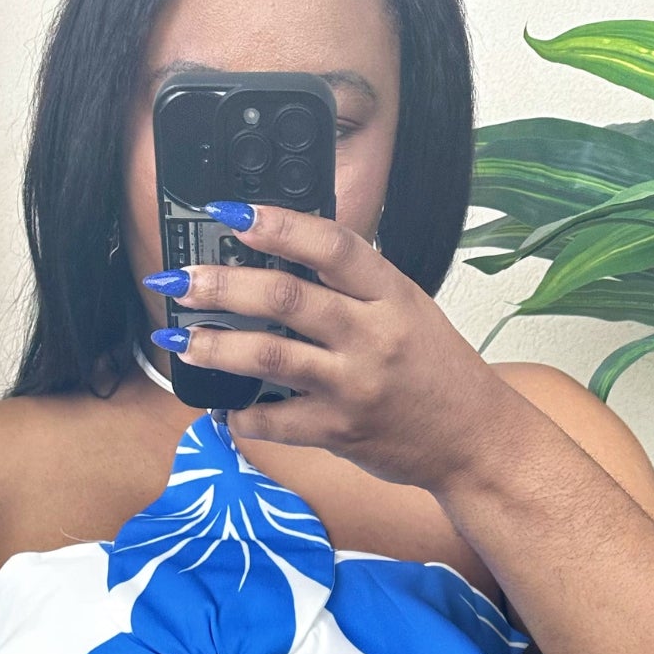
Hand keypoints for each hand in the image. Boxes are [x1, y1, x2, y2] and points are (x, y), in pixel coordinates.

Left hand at [143, 199, 509, 492]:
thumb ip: (355, 287)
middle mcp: (372, 336)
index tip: (232, 213)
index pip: (330, 245)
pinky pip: (277, 422)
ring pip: (270, 356)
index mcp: (391, 293)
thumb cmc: (437, 372)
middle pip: (285, 297)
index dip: (277, 224)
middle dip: (222, 285)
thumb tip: (286, 259)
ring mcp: (354, 385)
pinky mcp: (340, 432)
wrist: (472, 439)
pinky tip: (224, 409)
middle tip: (181, 281)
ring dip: (215, 347)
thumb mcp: (409, 309)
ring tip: (180, 340)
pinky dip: (243, 416)